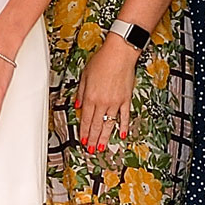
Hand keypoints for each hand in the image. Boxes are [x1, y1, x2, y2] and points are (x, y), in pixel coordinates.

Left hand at [75, 32, 137, 152]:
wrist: (119, 54)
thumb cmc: (102, 61)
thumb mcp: (85, 76)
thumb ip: (81, 93)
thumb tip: (78, 106)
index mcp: (90, 97)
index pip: (86, 119)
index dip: (84, 132)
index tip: (83, 141)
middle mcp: (103, 102)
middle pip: (96, 125)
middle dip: (93, 139)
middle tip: (91, 149)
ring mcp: (115, 102)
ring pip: (109, 124)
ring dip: (105, 137)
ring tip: (102, 147)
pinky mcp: (126, 99)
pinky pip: (124, 116)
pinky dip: (123, 126)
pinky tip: (122, 134)